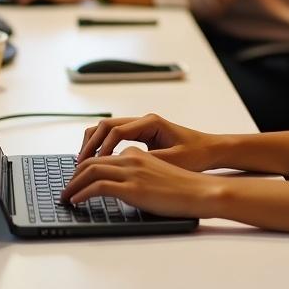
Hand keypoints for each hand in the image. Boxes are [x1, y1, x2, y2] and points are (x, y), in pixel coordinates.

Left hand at [61, 147, 220, 218]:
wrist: (199, 191)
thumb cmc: (182, 186)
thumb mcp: (156, 173)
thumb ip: (137, 174)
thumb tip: (120, 187)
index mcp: (136, 153)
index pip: (102, 156)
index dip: (85, 167)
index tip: (76, 179)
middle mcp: (131, 158)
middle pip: (91, 161)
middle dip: (74, 175)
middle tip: (66, 188)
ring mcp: (131, 171)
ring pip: (90, 171)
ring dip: (73, 184)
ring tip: (66, 196)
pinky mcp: (132, 187)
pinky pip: (98, 186)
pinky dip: (82, 193)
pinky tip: (75, 201)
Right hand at [78, 113, 221, 171]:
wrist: (211, 150)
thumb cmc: (195, 155)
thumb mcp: (171, 161)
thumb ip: (146, 162)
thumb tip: (121, 167)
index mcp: (150, 123)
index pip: (116, 131)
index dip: (101, 149)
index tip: (91, 167)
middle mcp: (143, 120)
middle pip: (106, 125)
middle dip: (90, 144)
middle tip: (78, 165)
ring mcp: (141, 126)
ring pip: (107, 129)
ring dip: (93, 143)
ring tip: (82, 164)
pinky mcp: (141, 135)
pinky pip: (115, 136)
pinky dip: (102, 146)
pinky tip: (97, 163)